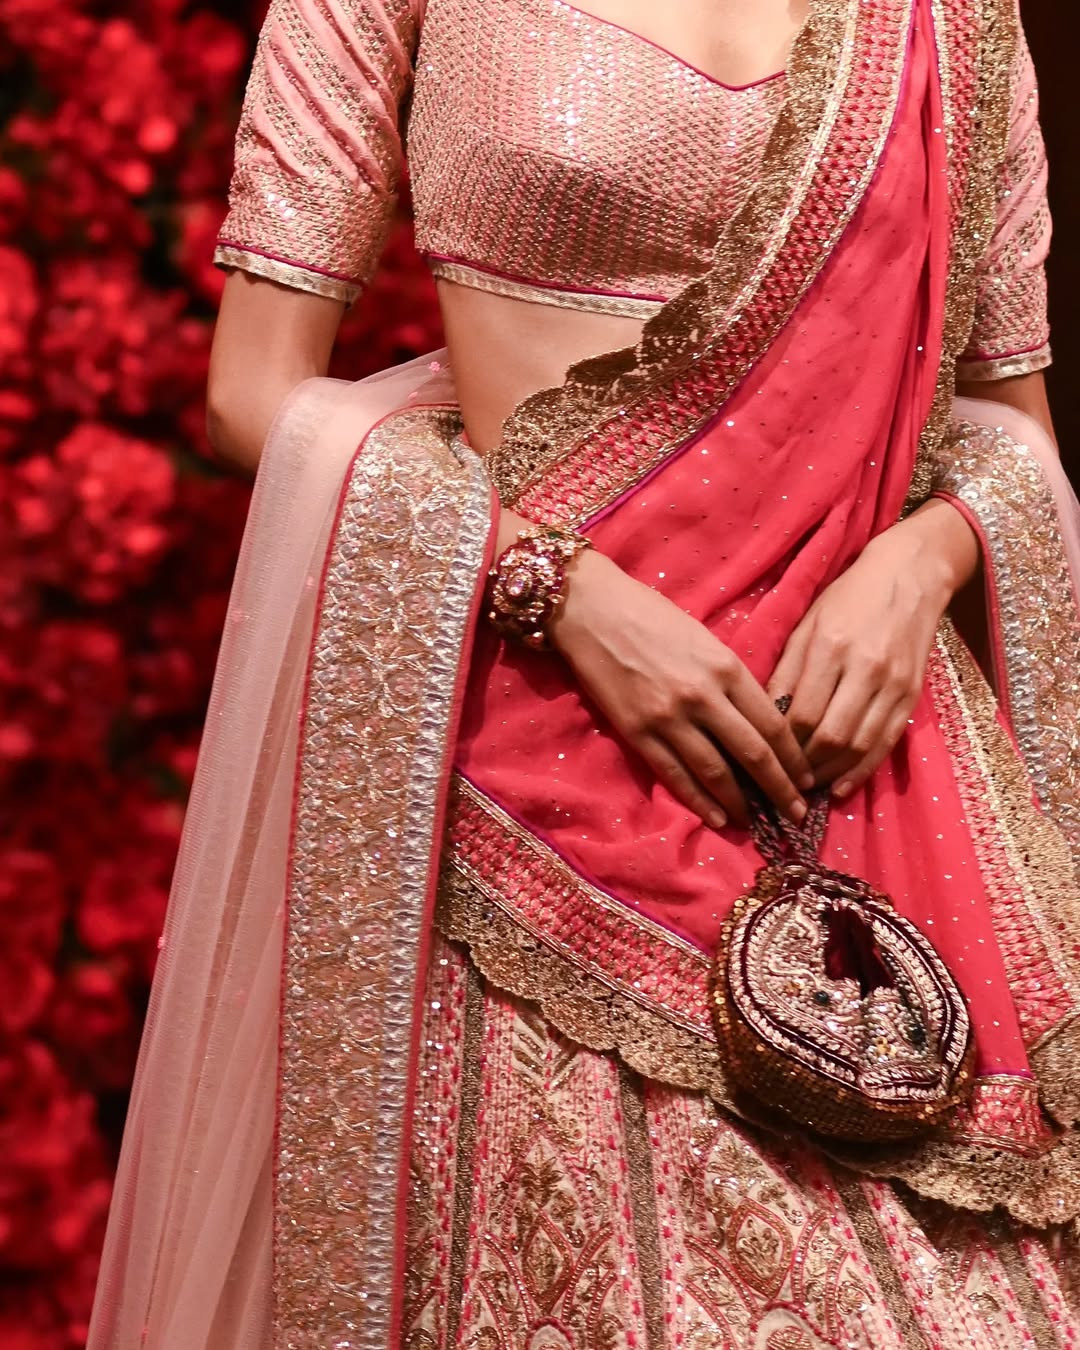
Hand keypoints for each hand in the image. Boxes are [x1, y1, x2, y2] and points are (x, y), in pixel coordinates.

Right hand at [548, 550, 812, 828]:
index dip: (795, 759)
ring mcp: (669, 718)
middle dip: (780, 790)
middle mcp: (703, 696)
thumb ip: (731, 679)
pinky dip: (699, 801)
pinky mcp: (638, 732)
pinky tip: (717, 818)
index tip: (807, 780)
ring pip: (716, 772)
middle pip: (754, 754)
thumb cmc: (652, 616)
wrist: (592, 610)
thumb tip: (756, 721)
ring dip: (741, 803)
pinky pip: (675, 775)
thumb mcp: (706, 640)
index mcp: (726, 668)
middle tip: (796, 816)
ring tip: (757, 823)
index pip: (773, 725)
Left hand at [767, 499, 979, 797]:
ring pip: (857, 746)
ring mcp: (893, 684)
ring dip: (828, 774)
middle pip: (829, 736)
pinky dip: (860, 771)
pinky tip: (839, 787)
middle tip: (780, 782)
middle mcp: (865, 668)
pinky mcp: (911, 695)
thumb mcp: (807, 623)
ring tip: (804, 789)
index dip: (780, 745)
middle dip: (802, 767)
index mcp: (831, 646)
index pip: (800, 713)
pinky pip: (884, 744)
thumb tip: (764, 717)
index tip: (762, 759)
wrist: (911, 575)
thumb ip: (786, 670)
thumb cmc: (848, 597)